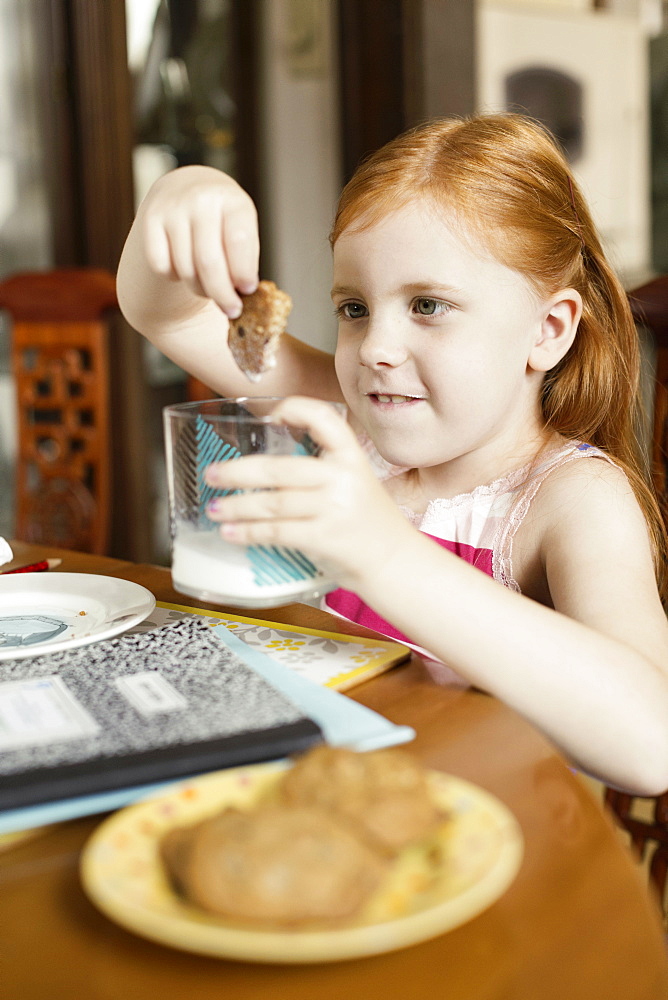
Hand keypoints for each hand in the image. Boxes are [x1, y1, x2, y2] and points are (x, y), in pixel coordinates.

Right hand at [138, 165, 259, 317]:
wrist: (187, 187)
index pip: (238, 241)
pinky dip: (173, 276)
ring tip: (209, 287)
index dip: (244, 273)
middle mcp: (200, 200)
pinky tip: (184, 269)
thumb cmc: (223, 219)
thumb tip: (239, 294)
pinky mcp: (149, 219)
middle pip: (209, 262)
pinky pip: (160, 265)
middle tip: (232, 310)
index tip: (248, 291)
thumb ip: (244, 258)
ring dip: (200, 288)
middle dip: (222, 294)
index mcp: (231, 200)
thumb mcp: (241, 228)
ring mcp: (172, 209)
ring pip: (185, 268)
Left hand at [203, 397, 416, 590]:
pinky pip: (277, 532)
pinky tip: (231, 532)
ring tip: (215, 508)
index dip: (294, 409)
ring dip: (236, 507)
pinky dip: (249, 532)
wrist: (395, 560)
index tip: (269, 415)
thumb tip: (262, 465)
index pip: (323, 418)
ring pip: (273, 503)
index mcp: (351, 456)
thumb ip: (320, 468)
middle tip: (212, 473)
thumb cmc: (367, 520)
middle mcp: (343, 478)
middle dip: (238, 472)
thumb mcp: (354, 481)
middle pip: (279, 469)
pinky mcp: (325, 538)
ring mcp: (334, 508)